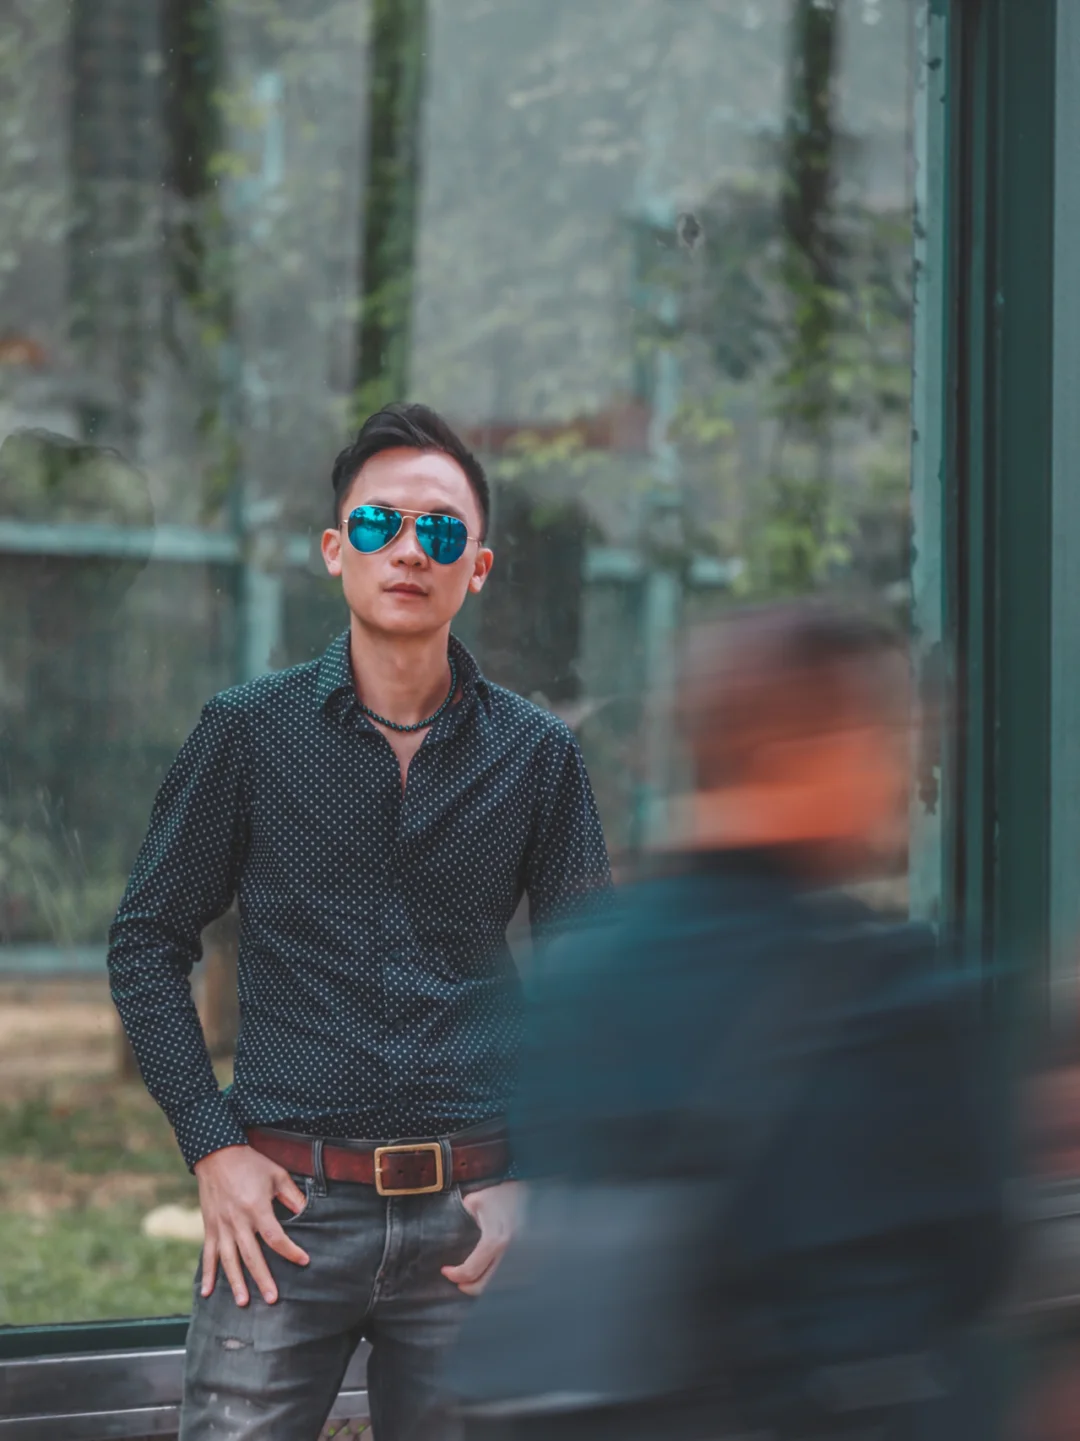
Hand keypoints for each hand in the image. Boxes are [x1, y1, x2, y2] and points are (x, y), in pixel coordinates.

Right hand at [194, 1144, 309, 1306]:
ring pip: (228, 1260)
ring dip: (235, 1282)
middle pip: (252, 1255)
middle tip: (273, 1299)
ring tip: (243, 1302)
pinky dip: (206, 1274)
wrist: (216, 1153)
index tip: (304, 1260)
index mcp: (256, 1208)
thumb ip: (291, 1195)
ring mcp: (221, 1226)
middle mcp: (237, 1221)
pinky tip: (207, 1293)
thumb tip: (306, 1211)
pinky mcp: (209, 1227)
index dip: (290, 1251)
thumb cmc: (250, 1163)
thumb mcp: (276, 1174)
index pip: (276, 1237)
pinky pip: (207, 1254)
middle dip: (263, 1278)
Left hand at [441, 1180, 521, 1295]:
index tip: (445, 1270)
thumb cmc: (500, 1196)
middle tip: (455, 1277)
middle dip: (466, 1286)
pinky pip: (504, 1278)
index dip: (455, 1275)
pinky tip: (484, 1271)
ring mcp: (517, 1259)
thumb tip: (449, 1233)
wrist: (528, 1194)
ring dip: (480, 1283)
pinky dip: (491, 1279)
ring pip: (495, 1285)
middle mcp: (508, 1253)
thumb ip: (461, 1217)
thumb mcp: (474, 1201)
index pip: (471, 1270)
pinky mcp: (521, 1259)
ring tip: (469, 1275)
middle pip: (484, 1285)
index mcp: (495, 1240)